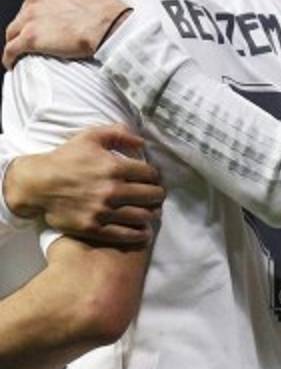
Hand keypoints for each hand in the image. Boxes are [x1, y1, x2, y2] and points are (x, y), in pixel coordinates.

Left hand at [3, 0, 131, 68]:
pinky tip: (12, 63)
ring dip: (16, 40)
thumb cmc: (105, 7)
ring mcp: (30, 18)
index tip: (46, 17)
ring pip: (13, 31)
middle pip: (22, 13)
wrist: (109, 25)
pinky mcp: (29, 38)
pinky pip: (11, 49)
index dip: (41, 8)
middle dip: (28, 24)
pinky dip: (9, 57)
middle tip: (40, 35)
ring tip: (22, 51)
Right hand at [5, 125, 163, 245]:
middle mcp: (112, 190)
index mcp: (114, 167)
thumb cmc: (65, 159)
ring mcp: (103, 211)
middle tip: (155, 196)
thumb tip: (142, 141)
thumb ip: (118, 134)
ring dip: (151, 214)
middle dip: (157, 195)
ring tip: (151, 212)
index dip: (155, 177)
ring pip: (143, 216)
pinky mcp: (93, 228)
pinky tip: (144, 231)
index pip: (151, 174)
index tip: (153, 180)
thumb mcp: (90, 137)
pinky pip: (125, 234)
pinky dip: (140, 234)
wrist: (36, 184)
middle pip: (152, 196)